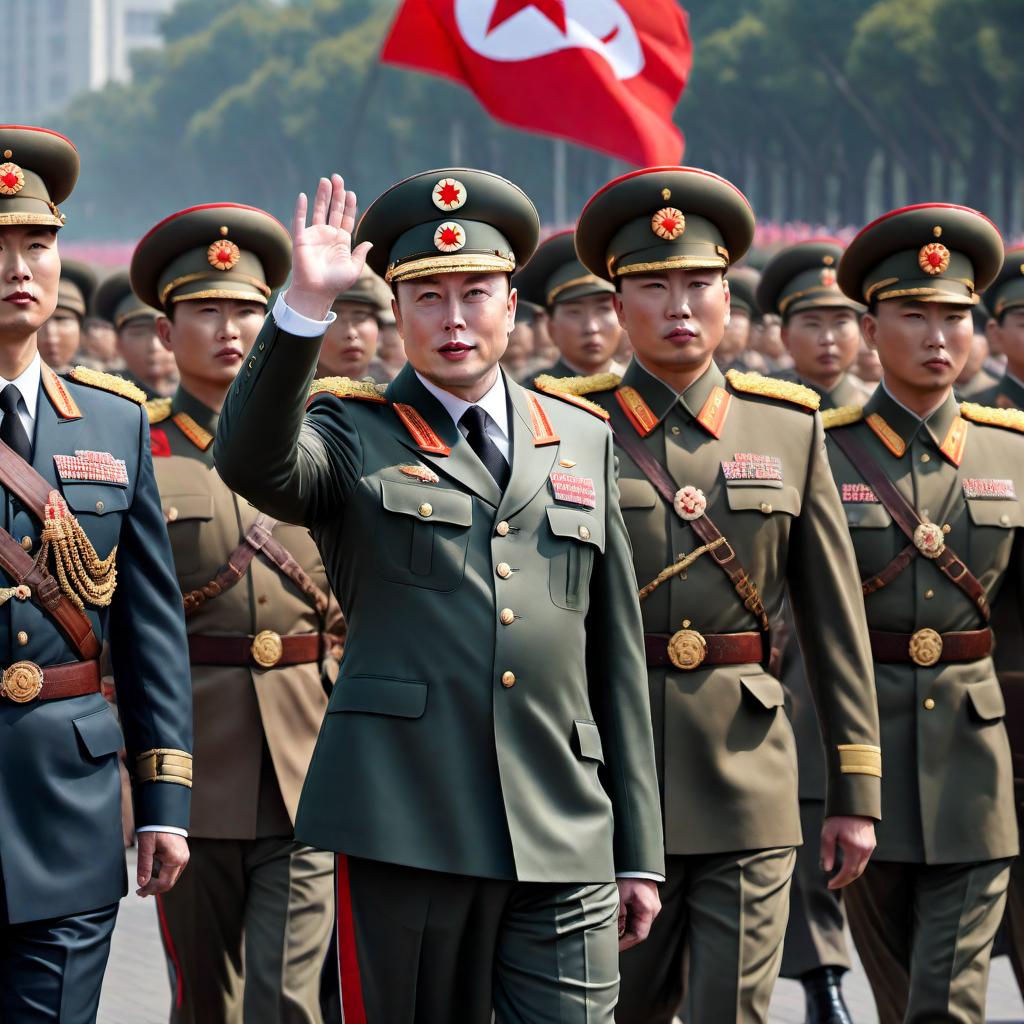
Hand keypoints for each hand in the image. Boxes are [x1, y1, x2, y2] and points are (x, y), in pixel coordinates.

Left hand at [136, 831, 188, 896]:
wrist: (163, 814)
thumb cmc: (155, 827)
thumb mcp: (146, 846)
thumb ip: (144, 866)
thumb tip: (142, 883)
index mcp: (176, 858)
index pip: (165, 883)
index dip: (151, 890)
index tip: (139, 892)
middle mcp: (183, 859)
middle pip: (169, 882)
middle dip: (154, 888)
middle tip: (141, 891)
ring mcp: (183, 856)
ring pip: (170, 877)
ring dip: (157, 881)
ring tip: (144, 880)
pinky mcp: (181, 854)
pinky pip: (172, 869)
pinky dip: (161, 873)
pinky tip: (152, 872)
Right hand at [285, 173, 373, 320]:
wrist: (316, 293)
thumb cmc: (335, 284)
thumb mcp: (353, 270)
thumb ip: (361, 255)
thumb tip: (369, 242)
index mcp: (342, 241)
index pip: (346, 218)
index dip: (349, 206)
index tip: (351, 193)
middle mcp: (328, 235)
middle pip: (333, 210)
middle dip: (336, 194)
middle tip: (337, 178)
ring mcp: (314, 235)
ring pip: (319, 211)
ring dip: (322, 196)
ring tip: (325, 180)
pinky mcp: (301, 238)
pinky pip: (300, 220)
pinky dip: (301, 208)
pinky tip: (304, 196)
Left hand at [616, 878, 660, 950]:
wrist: (633, 861)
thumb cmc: (628, 873)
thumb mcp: (619, 895)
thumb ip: (618, 916)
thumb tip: (615, 932)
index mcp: (649, 909)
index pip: (639, 935)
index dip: (625, 943)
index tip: (615, 947)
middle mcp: (653, 908)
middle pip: (638, 930)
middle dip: (624, 936)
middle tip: (611, 939)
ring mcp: (651, 904)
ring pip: (638, 923)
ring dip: (625, 926)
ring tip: (612, 927)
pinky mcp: (646, 900)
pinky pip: (637, 915)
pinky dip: (628, 918)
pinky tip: (618, 917)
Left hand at [820, 815, 874, 889]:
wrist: (853, 804)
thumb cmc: (838, 817)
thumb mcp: (828, 833)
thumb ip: (827, 852)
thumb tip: (826, 869)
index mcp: (855, 848)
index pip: (848, 872)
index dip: (839, 881)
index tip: (830, 885)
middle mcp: (865, 850)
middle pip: (857, 873)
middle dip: (845, 881)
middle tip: (833, 884)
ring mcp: (870, 847)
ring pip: (861, 868)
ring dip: (850, 875)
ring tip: (838, 878)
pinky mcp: (871, 844)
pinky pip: (864, 860)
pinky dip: (855, 866)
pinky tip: (846, 867)